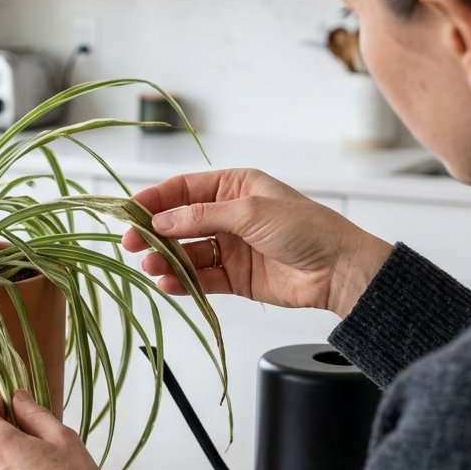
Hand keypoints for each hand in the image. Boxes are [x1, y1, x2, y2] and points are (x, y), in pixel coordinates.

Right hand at [121, 168, 391, 318]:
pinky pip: (200, 278)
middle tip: (131, 244)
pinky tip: (168, 283)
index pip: (184, 189)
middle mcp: (229, 215)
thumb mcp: (249, 212)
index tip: (129, 212)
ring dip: (165, 259)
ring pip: (186, 252)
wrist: (341, 270)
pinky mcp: (235, 277)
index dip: (155, 199)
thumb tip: (161, 221)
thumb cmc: (307, 228)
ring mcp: (231, 247)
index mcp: (235, 186)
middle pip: (180, 222)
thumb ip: (201, 216)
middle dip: (153, 233)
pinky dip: (182, 281)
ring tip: (151, 267)